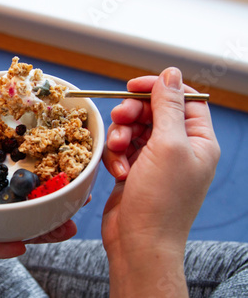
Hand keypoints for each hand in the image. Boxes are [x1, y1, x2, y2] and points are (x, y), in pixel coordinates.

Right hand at [101, 68, 219, 295]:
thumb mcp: (168, 145)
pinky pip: (121, 150)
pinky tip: (118, 173)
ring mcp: (155, 160)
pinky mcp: (134, 170)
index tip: (132, 86)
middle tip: (120, 118)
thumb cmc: (160, 199)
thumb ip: (168, 106)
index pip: (182, 99)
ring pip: (133, 129)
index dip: (158, 88)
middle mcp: (179, 148)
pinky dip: (116, 157)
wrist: (139, 241)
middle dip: (132, 114)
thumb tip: (171, 73)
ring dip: (121, 137)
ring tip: (119, 153)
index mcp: (199, 140)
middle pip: (153, 112)